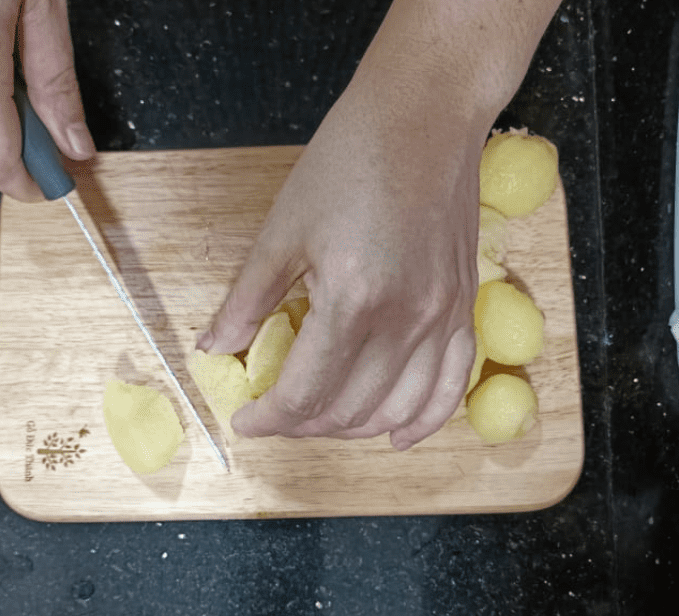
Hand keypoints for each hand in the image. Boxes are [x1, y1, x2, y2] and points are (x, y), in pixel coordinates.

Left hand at [200, 76, 482, 449]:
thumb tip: (214, 348)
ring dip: (352, 428)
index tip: (247, 419)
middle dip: (302, 425)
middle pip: (350, 410)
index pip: (306, 393)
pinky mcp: (464, 310)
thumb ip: (247, 300)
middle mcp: (405, 319)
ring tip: (321, 419)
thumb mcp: (282, 229)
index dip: (269, 418)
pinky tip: (397, 437)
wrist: (424, 116)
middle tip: (276, 414)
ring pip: (397, 411)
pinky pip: (450, 389)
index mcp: (353, 298)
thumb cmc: (348, 161)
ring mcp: (442, 318)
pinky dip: (422, 422)